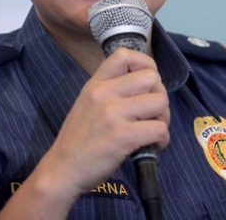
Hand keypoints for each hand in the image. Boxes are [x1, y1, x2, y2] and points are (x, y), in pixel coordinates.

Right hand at [0, 48, 169, 218]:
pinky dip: (162, 139)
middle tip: (153, 114)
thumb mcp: (87, 103)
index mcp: (96, 84)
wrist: (62, 170)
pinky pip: (159, 129)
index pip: (124, 55)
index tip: (148, 82)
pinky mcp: (122, 136)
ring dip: (163, 118)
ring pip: (160, 102)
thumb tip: (144, 85)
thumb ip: (110, 90)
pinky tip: (152, 146)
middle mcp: (104, 93)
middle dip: (159, 96)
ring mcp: (113, 114)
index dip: (145, 64)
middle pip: (152, 78)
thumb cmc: (78, 140)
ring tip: (152, 130)